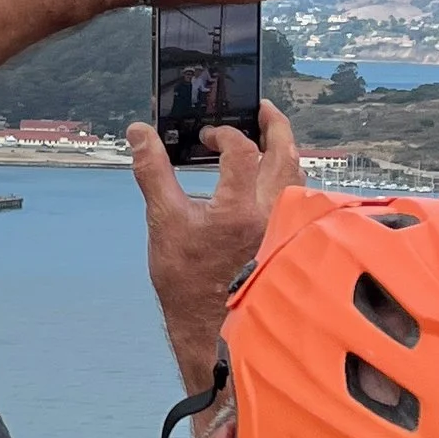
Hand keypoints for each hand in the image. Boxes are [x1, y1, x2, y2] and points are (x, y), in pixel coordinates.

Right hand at [125, 103, 303, 395]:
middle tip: (261, 107)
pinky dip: (288, 175)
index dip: (224, 135)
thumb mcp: (163, 222)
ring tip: (269, 135)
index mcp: (239, 209)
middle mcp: (272, 214)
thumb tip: (140, 133)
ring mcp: (286, 227)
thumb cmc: (187, 282)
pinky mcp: (290, 239)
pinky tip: (274, 176)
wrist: (212, 329)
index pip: (242, 150)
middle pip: (286, 153)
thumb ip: (153, 172)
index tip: (207, 137)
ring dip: (284, 149)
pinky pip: (299, 195)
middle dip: (274, 125)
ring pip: (297, 174)